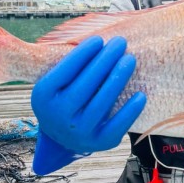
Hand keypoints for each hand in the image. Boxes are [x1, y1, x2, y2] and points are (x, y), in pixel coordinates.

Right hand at [31, 36, 145, 174]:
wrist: (62, 138)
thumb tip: (96, 40)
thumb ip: (68, 65)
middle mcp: (57, 116)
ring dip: (118, 78)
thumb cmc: (63, 97)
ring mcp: (78, 132)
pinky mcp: (98, 143)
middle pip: (85, 85)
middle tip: (120, 42)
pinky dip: (130, 111)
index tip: (99, 39)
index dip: (83, 54)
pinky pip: (117, 126)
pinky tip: (140, 95)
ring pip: (102, 103)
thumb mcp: (54, 83)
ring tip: (129, 59)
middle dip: (105, 61)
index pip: (65, 71)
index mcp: (42, 97)